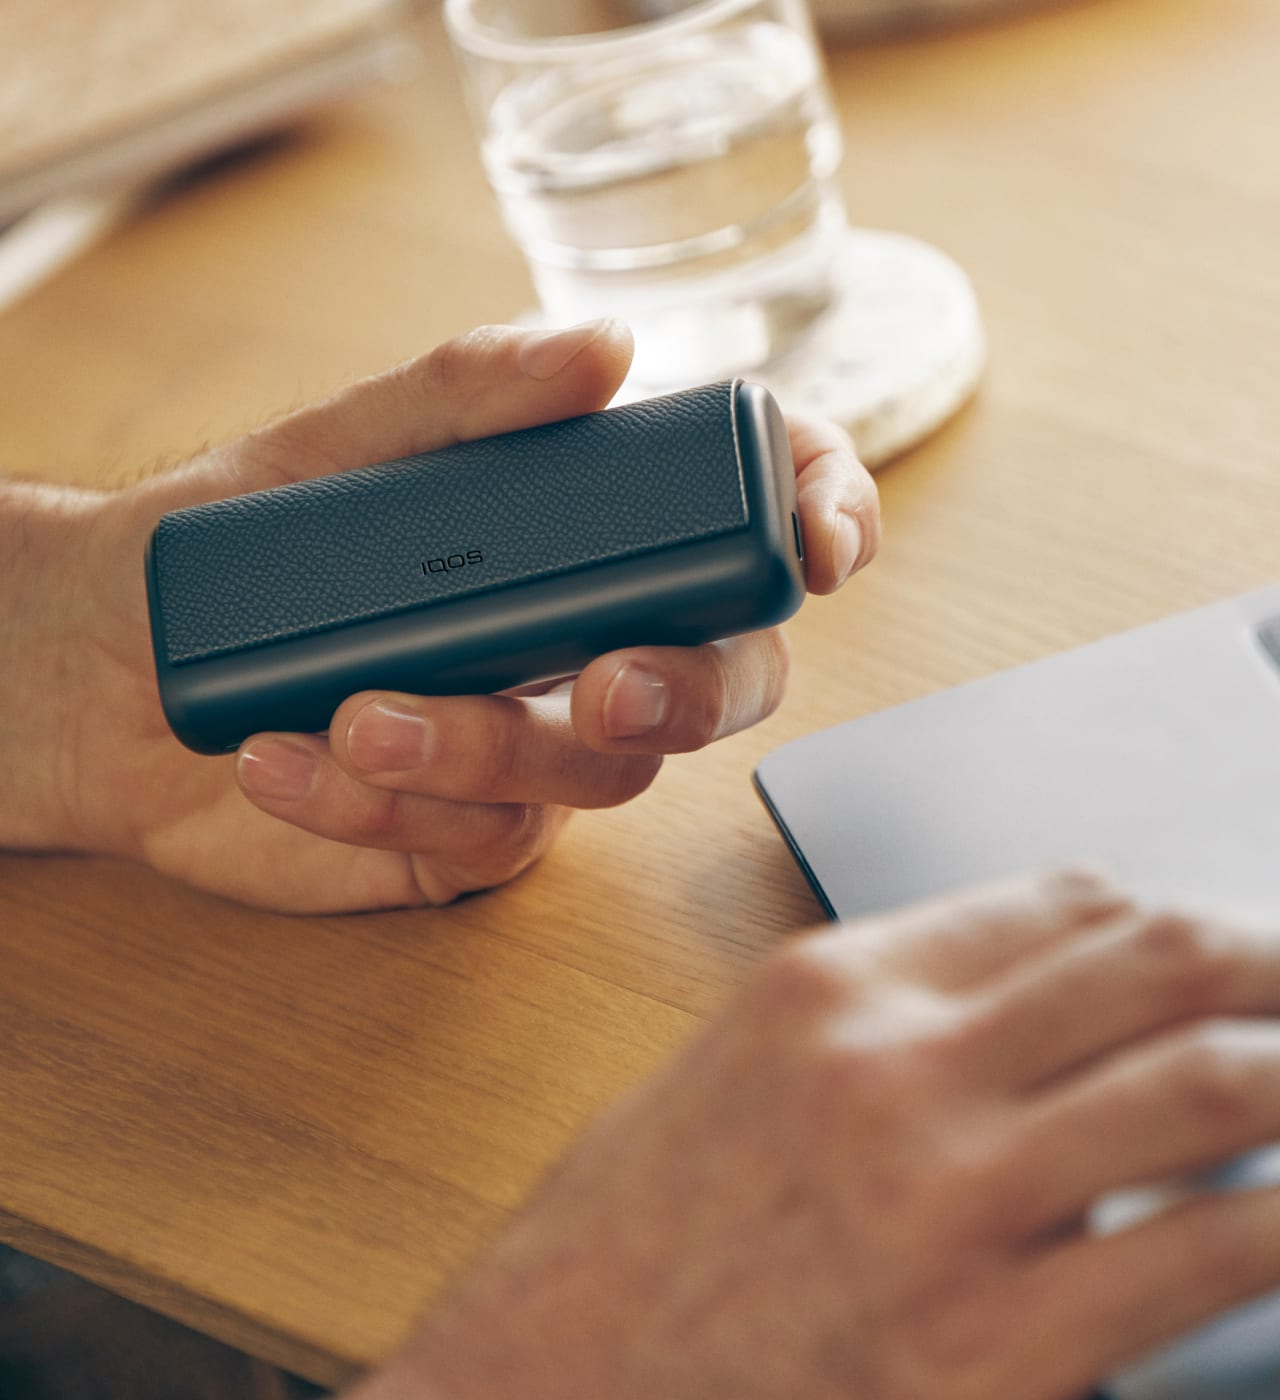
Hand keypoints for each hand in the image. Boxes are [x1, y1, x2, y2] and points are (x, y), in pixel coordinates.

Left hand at [0, 321, 879, 909]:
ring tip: (356, 713)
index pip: (754, 518)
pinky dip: (392, 801)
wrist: (108, 669)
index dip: (827, 521)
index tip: (821, 547)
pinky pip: (492, 835)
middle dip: (691, 689)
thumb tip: (606, 347)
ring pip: (605, 772)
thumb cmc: (238, 540)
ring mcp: (544, 738)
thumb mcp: (343, 441)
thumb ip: (474, 391)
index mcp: (594, 530)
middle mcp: (596, 635)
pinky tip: (291, 759)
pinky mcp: (475, 826)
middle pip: (728, 676)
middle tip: (606, 683)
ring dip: (491, 745)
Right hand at [355, 873, 1279, 1399]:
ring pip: (1220, 1079)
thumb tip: (1074, 990)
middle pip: (1174, 959)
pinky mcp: (997, 1353)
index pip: (1074, 904)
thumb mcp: (734, 1088)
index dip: (1209, 925)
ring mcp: (948, 1207)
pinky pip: (1222, 1249)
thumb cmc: (625, 1273)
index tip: (1272, 956)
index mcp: (832, 992)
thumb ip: (897, 1023)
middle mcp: (895, 1072)